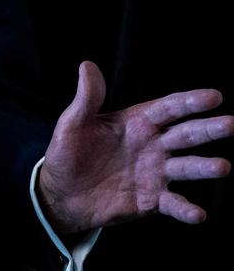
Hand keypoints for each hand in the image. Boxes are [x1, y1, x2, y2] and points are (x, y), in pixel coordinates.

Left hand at [38, 61, 233, 234]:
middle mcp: (152, 145)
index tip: (214, 97)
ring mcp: (155, 173)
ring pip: (186, 168)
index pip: (168, 109)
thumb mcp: (73, 123)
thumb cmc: (68, 152)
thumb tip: (87, 65)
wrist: (62, 192)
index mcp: (137, 123)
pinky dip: (186, 209)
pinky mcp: (152, 200)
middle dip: (207, 130)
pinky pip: (173, 204)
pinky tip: (198, 214)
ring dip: (203, 167)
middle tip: (230, 124)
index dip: (189, 102)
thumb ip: (87, 98)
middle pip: (185, 135)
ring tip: (222, 166)